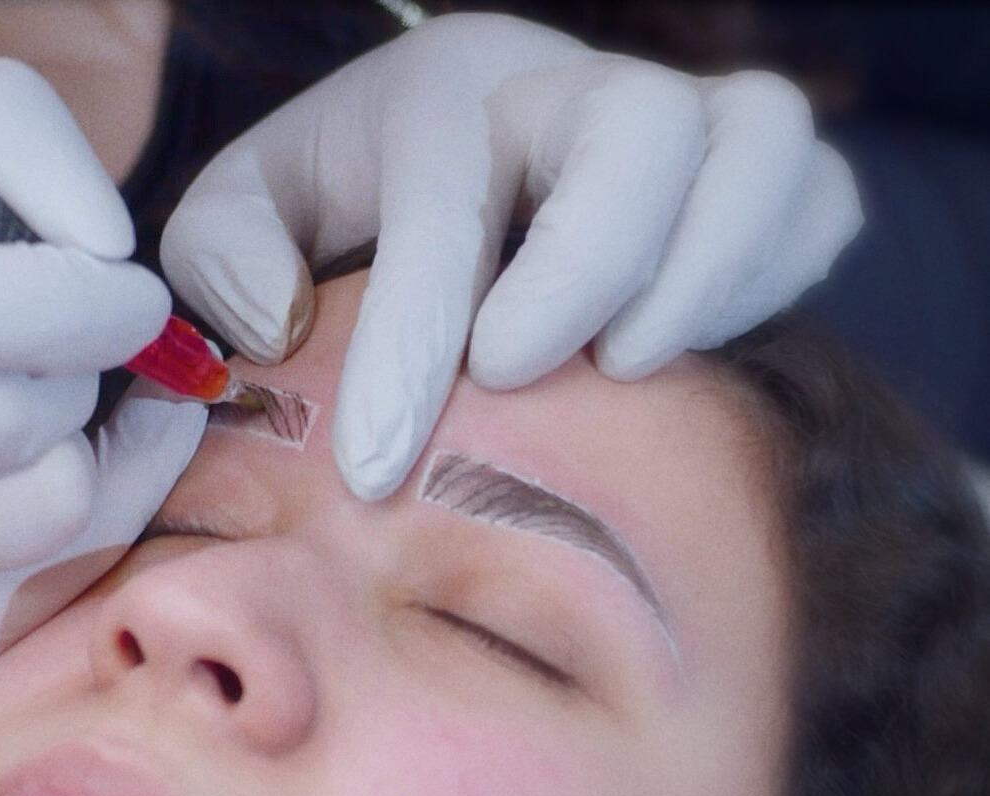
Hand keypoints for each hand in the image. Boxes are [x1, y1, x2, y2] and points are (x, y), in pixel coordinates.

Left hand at [161, 13, 861, 499]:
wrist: (456, 144)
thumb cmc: (341, 198)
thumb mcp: (245, 212)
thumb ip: (223, 254)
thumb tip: (285, 322)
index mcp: (443, 91)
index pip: (443, 199)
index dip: (411, 340)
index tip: (371, 467)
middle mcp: (573, 87)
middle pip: (639, 128)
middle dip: (586, 268)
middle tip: (515, 372)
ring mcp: (679, 116)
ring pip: (758, 143)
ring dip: (706, 274)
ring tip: (620, 366)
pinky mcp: (751, 168)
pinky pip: (814, 203)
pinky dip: (768, 278)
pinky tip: (677, 338)